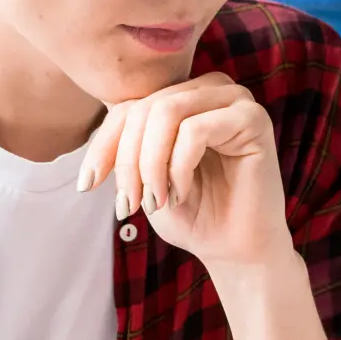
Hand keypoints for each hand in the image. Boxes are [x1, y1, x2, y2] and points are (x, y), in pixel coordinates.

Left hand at [78, 72, 289, 273]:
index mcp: (182, 97)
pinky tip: (181, 193)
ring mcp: (234, 99)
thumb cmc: (192, 213)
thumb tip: (95, 125)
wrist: (234, 250)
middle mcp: (209, 89)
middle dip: (127, 161)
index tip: (87, 185)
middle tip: (128, 204)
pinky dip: (178, 167)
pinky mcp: (253, 119)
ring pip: (167, 112)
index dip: (104, 145)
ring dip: (150, 164)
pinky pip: (196, 130)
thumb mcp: (143, 176)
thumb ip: (125, 144)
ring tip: (155, 200)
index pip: (129, 107)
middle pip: (145, 108)